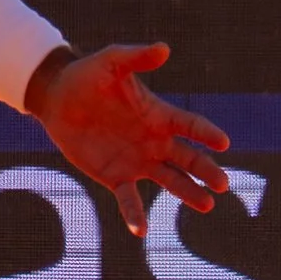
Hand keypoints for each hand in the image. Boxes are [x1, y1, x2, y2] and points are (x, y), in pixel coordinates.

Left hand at [27, 41, 231, 233]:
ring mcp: (137, 161)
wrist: (57, 99)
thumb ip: (136, 57)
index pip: (189, 125)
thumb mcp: (111, 62)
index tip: (222, 141)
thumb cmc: (88, 76)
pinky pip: (129, 199)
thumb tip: (164, 49)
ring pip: (170, 180)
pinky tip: (142, 230)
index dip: (206, 133)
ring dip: (188, 193)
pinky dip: (136, 215)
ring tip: (206, 205)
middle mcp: (154, 141)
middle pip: (188, 158)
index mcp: (158, 115)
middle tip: (222, 183)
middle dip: (206, 170)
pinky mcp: (116, 176)